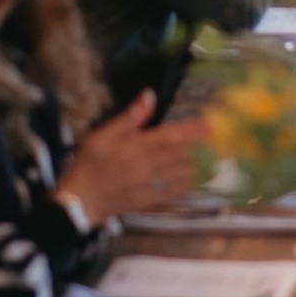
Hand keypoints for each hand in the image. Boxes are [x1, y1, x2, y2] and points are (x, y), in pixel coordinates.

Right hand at [56, 91, 205, 223]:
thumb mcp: (103, 135)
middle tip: (217, 140)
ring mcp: (150, 186)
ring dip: (197, 164)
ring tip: (209, 156)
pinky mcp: (149, 201)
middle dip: (200, 147)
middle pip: (182, 155)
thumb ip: (130, 117)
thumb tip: (150, 95)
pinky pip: (175, 192)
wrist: (78, 201)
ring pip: (182, 174)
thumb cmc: (89, 163)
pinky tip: (196, 177)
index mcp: (137, 147)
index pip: (170, 136)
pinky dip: (188, 184)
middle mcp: (147, 166)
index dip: (192, 130)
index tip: (210, 124)